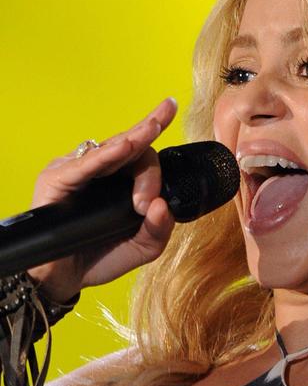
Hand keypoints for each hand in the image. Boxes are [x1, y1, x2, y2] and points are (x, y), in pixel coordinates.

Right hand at [27, 98, 177, 302]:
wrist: (64, 280)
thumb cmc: (102, 256)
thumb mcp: (143, 247)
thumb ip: (160, 228)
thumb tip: (164, 206)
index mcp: (121, 178)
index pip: (142, 148)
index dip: (155, 124)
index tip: (170, 104)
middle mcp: (101, 168)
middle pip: (135, 149)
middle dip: (150, 173)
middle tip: (148, 204)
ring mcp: (79, 169)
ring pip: (115, 151)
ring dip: (136, 161)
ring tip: (145, 181)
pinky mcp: (59, 178)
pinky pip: (87, 164)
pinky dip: (107, 156)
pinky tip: (125, 147)